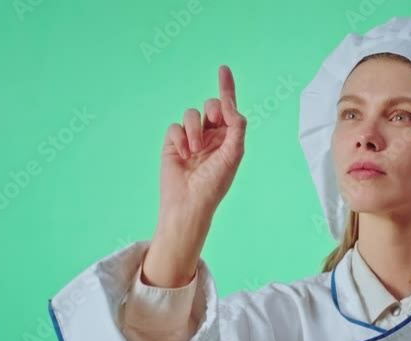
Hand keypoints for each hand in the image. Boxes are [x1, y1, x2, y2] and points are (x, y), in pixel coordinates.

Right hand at [160, 65, 246, 217]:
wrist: (189, 203)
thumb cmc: (215, 183)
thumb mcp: (234, 154)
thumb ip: (236, 126)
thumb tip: (230, 104)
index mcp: (229, 138)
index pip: (229, 108)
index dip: (227, 88)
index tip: (224, 69)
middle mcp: (211, 136)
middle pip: (211, 106)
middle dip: (213, 108)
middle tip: (213, 120)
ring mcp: (192, 139)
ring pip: (191, 114)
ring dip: (194, 130)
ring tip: (196, 150)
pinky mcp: (174, 144)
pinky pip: (175, 127)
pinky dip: (180, 138)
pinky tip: (184, 154)